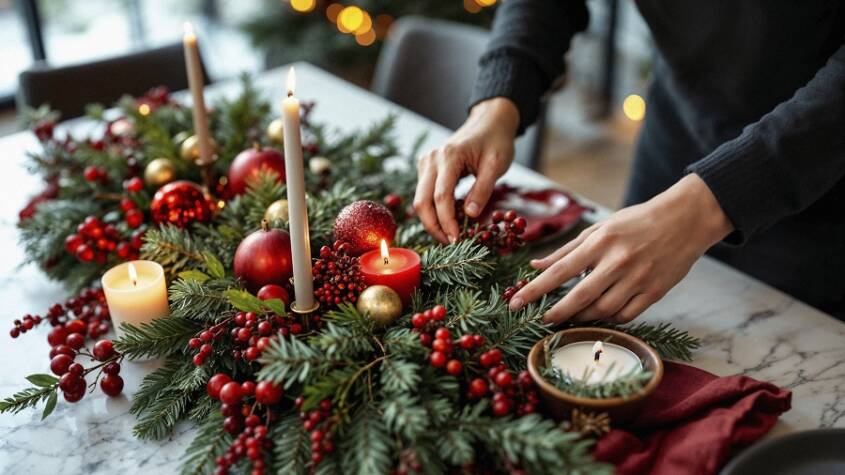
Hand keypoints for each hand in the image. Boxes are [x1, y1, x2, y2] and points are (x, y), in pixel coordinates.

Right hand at [414, 98, 519, 242]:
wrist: (488, 123)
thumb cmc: (496, 141)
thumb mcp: (496, 164)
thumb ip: (483, 189)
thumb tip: (470, 215)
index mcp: (449, 156)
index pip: (441, 197)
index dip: (447, 222)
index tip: (457, 239)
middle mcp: (431, 159)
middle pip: (422, 201)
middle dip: (434, 226)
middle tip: (451, 243)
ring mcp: (426, 163)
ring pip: (420, 200)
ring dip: (432, 221)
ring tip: (451, 235)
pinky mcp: (426, 169)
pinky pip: (425, 194)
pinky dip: (434, 210)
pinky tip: (449, 220)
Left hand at [509, 174, 732, 323]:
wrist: (685, 220)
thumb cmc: (636, 221)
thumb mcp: (599, 228)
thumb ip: (566, 249)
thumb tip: (535, 265)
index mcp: (600, 242)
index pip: (559, 271)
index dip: (535, 289)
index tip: (516, 303)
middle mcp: (617, 262)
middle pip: (579, 298)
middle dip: (555, 313)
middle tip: (540, 319)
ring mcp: (638, 279)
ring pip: (602, 311)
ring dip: (581, 317)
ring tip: (569, 315)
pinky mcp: (654, 292)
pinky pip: (625, 315)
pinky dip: (608, 319)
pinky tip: (598, 314)